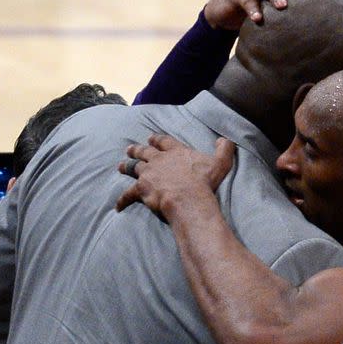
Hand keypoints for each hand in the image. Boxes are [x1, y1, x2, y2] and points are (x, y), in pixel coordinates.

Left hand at [116, 135, 234, 217]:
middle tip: (131, 149)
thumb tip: (224, 140)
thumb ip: (224, 149)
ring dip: (126, 166)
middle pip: (144, 152)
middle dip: (137, 150)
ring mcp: (148, 173)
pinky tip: (118, 205)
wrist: (188, 197)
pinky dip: (122, 199)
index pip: (164, 141)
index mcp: (176, 151)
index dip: (157, 139)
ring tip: (121, 166)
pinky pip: (128, 193)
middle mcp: (159, 159)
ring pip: (133, 167)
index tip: (151, 138)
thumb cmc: (204, 181)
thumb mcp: (221, 162)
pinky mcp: (141, 189)